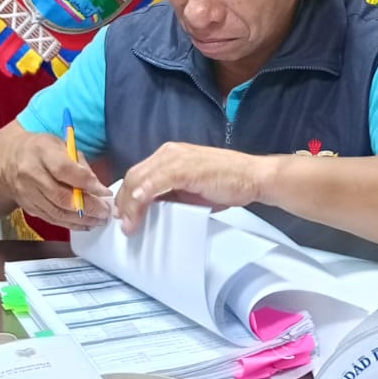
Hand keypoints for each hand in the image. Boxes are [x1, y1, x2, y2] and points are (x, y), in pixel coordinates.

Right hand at [0, 129, 112, 230]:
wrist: (8, 160)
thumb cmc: (41, 150)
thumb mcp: (61, 145)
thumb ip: (79, 165)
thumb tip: (98, 189)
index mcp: (40, 151)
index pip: (64, 170)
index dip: (86, 183)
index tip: (103, 191)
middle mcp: (30, 173)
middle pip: (61, 196)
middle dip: (88, 207)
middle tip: (105, 211)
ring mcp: (26, 193)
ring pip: (56, 212)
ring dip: (81, 219)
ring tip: (98, 220)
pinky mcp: (27, 207)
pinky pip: (51, 219)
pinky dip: (70, 224)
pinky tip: (85, 224)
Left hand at [115, 143, 266, 233]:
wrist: (253, 177)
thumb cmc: (227, 183)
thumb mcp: (191, 190)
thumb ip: (171, 195)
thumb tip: (151, 210)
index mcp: (170, 156)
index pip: (138, 175)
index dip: (126, 197)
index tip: (124, 216)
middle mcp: (170, 153)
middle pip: (134, 176)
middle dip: (124, 203)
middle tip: (124, 225)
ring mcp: (177, 158)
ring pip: (141, 179)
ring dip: (131, 204)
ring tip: (130, 225)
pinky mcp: (186, 168)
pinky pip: (158, 180)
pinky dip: (144, 193)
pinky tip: (138, 205)